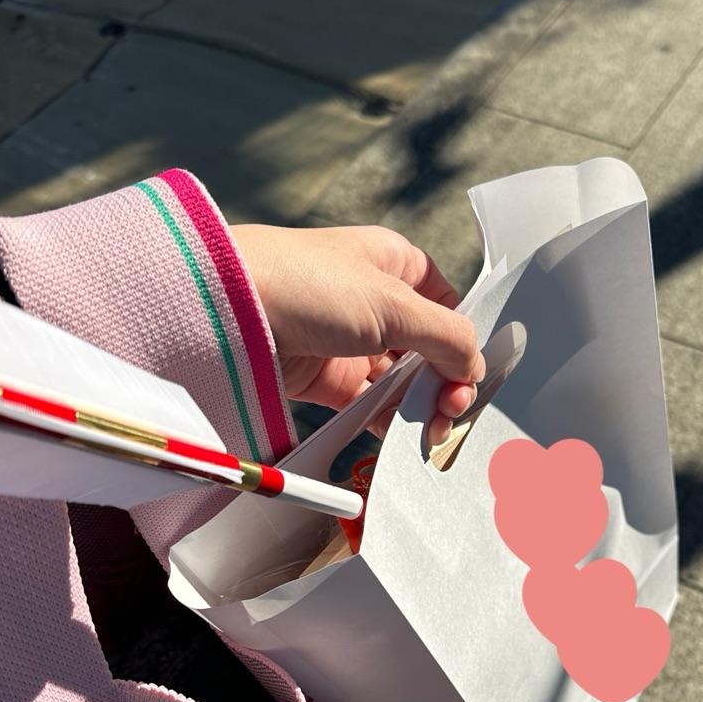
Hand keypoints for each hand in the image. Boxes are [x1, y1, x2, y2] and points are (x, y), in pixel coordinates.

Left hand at [231, 223, 483, 444]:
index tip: (475, 374)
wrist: (226, 309)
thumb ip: (447, 337)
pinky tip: (403, 437)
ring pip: (402, 380)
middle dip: (446, 381)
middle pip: (429, 349)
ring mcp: (350, 340)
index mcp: (394, 264)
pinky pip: (370, 403)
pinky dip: (390, 421)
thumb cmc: (308, 283)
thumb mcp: (393, 304)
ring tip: (430, 431)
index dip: (465, 339)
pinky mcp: (326, 377)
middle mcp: (375, 299)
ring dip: (421, 406)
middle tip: (451, 409)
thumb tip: (476, 368)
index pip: (448, 304)